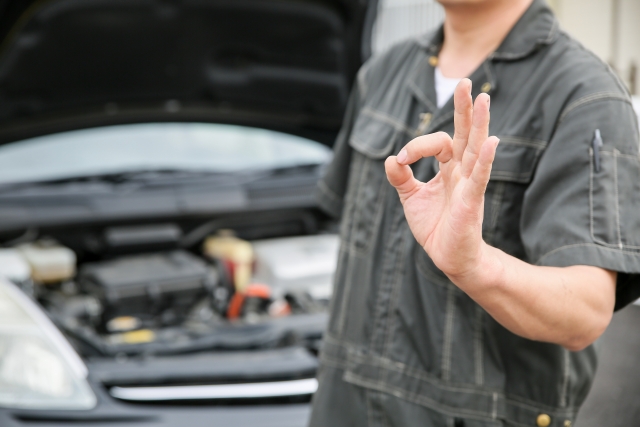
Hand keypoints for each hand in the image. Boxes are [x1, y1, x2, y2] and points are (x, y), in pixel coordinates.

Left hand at [384, 79, 498, 279]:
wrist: (447, 257)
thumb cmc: (434, 227)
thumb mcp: (411, 198)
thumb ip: (401, 177)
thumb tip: (390, 158)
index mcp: (448, 169)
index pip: (438, 143)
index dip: (417, 146)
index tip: (400, 160)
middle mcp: (461, 172)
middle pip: (465, 134)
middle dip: (464, 109)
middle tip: (464, 81)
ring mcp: (469, 185)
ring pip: (475, 149)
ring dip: (478, 124)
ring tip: (482, 99)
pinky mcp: (472, 201)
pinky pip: (479, 177)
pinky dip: (483, 160)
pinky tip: (490, 142)